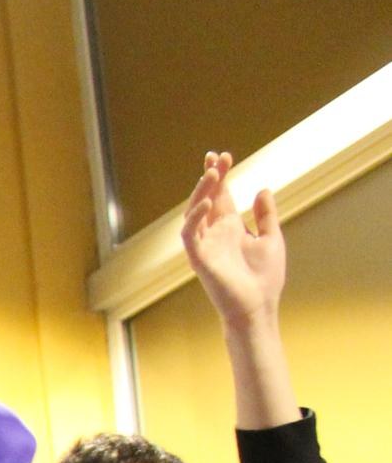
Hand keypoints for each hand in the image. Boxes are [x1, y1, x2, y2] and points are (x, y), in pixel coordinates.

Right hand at [180, 151, 284, 331]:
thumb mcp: (272, 239)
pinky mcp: (199, 258)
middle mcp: (214, 233)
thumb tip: (262, 189)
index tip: (224, 156)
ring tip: (212, 174)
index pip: (221, 195)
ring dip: (201, 192)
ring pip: (194, 212)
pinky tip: (207, 202)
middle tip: (215, 158)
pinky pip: (190, 234)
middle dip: (209, 177)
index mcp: (230, 228)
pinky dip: (195, 217)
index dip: (221, 175)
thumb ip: (265, 215)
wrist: (258, 306)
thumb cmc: (264, 278)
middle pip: (206, 198)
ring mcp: (204, 245)